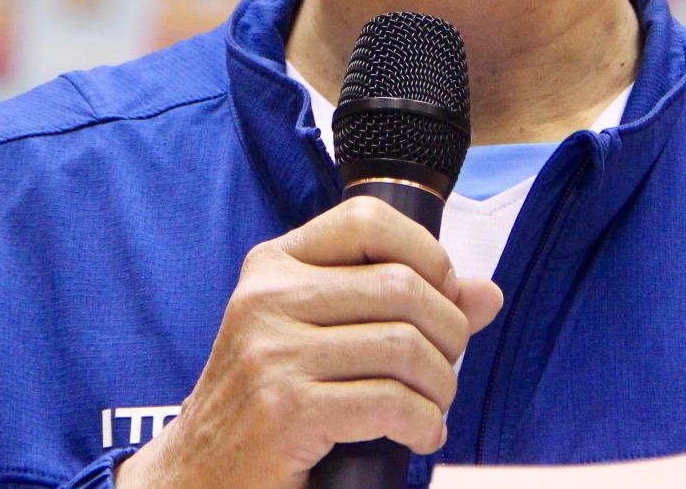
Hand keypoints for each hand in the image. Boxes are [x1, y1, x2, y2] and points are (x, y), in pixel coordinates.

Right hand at [115, 196, 503, 488]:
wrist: (199, 473)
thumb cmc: (266, 401)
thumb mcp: (317, 337)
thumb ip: (397, 307)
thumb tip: (486, 293)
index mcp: (273, 266)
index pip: (367, 221)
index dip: (426, 253)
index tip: (443, 294)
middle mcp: (267, 299)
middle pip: (402, 287)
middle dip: (449, 333)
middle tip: (444, 367)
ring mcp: (273, 354)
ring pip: (405, 347)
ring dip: (441, 386)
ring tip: (433, 406)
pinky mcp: (286, 410)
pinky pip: (392, 404)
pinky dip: (424, 424)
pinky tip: (419, 434)